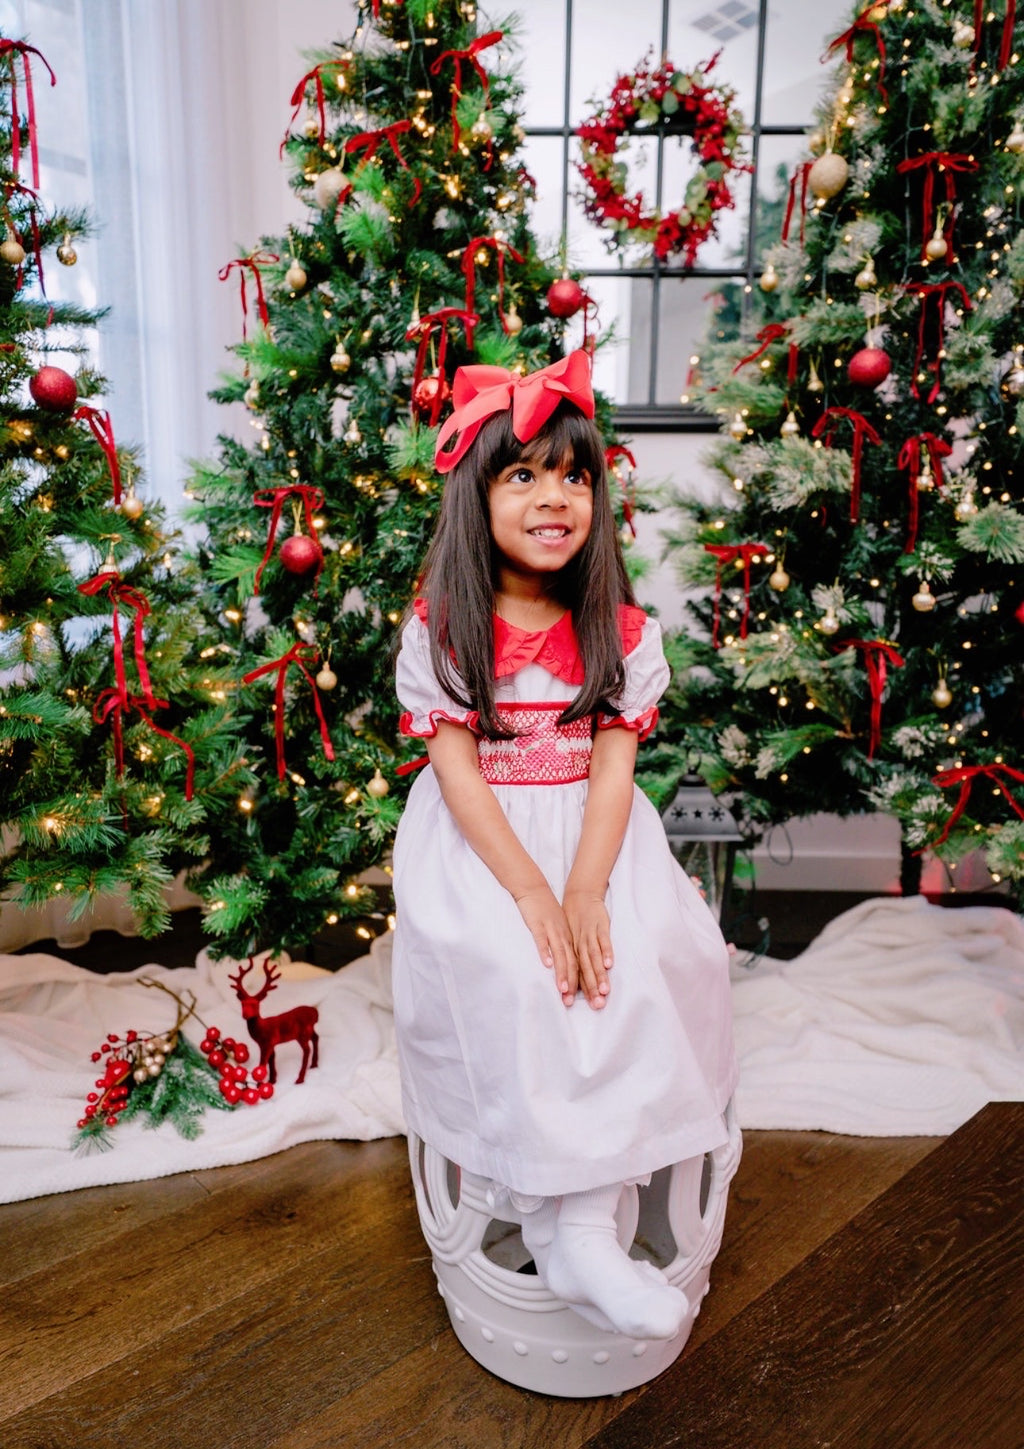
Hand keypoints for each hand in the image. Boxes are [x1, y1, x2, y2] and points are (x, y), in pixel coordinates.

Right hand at [513, 885, 578, 1005]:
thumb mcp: (557, 929)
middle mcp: (564, 936)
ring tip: (564, 990)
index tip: (586, 1000)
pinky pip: (543, 940)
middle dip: (575, 984)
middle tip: (576, 1002)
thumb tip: (563, 966)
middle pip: (573, 963)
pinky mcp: (539, 924)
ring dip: (563, 973)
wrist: (534, 889)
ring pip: (561, 954)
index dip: (583, 983)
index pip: (578, 964)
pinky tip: (547, 964)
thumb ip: (561, 946)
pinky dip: (546, 952)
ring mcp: (552, 930)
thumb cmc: (545, 911)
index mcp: (569, 938)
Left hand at [562, 889, 612, 1008]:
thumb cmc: (573, 921)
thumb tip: (573, 981)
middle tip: (597, 1005)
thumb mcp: (569, 939)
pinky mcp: (600, 926)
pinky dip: (606, 951)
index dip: (573, 989)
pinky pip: (604, 940)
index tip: (572, 1005)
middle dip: (591, 989)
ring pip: (594, 958)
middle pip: (585, 970)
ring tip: (605, 991)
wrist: (579, 895)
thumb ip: (573, 958)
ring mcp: (590, 936)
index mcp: (571, 950)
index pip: (574, 973)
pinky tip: (609, 964)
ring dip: (599, 975)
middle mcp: (579, 945)